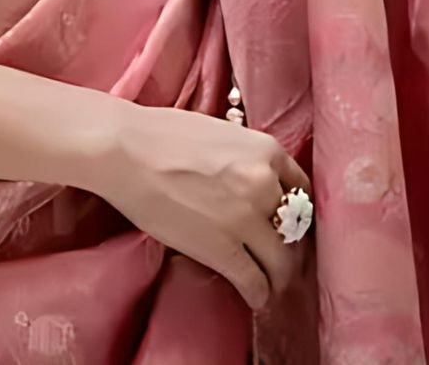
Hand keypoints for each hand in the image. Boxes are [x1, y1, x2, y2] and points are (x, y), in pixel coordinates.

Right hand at [94, 102, 311, 310]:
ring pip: (280, 261)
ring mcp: (246, 218)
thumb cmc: (163, 134)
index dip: (296, 213)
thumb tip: (255, 180)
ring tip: (270, 284)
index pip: (302, 191)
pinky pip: (254, 281)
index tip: (289, 226)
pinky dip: (258, 294)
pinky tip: (254, 296)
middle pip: (295, 230)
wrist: (126, 150)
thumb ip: (247, 158)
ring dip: (277, 277)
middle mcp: (265, 184)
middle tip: (282, 260)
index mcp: (267, 150)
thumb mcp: (222, 132)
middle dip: (291, 249)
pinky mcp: (223, 248)